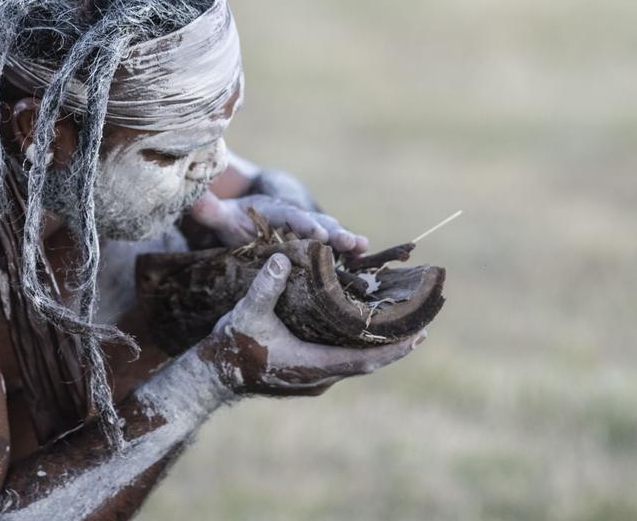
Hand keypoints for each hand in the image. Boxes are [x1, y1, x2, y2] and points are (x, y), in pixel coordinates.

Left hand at [190, 191, 369, 254]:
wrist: (246, 218)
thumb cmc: (234, 219)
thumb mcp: (221, 217)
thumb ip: (209, 210)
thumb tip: (193, 198)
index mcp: (274, 210)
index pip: (289, 216)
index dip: (303, 223)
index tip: (316, 232)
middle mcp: (295, 218)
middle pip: (316, 224)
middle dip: (333, 233)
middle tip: (350, 242)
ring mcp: (308, 230)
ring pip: (330, 234)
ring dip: (346, 240)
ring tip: (363, 248)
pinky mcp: (314, 244)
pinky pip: (334, 248)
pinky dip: (348, 253)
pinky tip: (364, 261)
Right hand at [204, 253, 423, 396]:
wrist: (213, 373)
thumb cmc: (232, 345)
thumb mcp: (247, 313)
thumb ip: (265, 287)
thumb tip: (281, 258)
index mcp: (311, 364)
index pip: (364, 359)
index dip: (393, 348)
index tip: (419, 335)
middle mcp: (319, 376)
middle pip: (369, 363)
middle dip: (396, 345)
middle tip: (423, 325)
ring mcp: (314, 378)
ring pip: (357, 363)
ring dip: (380, 346)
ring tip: (403, 326)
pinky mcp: (308, 374)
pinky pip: (344, 361)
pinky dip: (361, 347)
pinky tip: (367, 331)